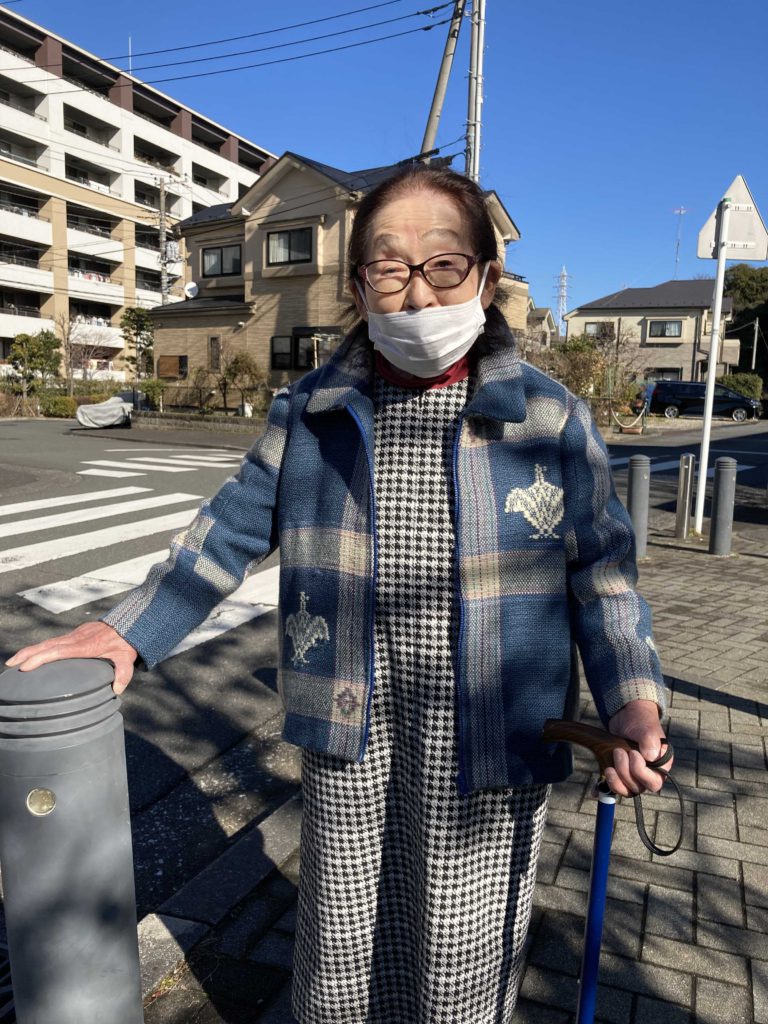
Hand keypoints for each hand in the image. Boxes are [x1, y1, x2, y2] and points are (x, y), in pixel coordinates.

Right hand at [5, 622, 137, 693]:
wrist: (129, 623)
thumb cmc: (126, 643)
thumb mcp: (127, 657)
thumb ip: (123, 673)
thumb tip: (117, 690)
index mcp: (85, 645)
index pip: (59, 651)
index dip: (41, 658)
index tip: (26, 666)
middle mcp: (76, 638)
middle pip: (47, 645)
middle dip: (27, 654)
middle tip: (11, 665)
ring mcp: (74, 635)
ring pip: (47, 642)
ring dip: (30, 651)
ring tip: (14, 662)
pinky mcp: (74, 635)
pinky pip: (53, 641)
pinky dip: (40, 648)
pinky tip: (32, 656)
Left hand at [605, 699, 672, 796]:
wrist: (627, 715)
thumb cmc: (640, 722)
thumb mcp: (646, 729)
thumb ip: (649, 740)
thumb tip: (649, 756)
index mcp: (661, 766)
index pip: (654, 783)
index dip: (640, 771)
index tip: (633, 753)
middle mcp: (648, 774)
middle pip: (637, 788)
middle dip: (624, 771)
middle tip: (618, 751)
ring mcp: (633, 776)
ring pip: (625, 790)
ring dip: (615, 780)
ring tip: (609, 765)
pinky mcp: (619, 774)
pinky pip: (612, 788)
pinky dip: (603, 789)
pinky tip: (594, 790)